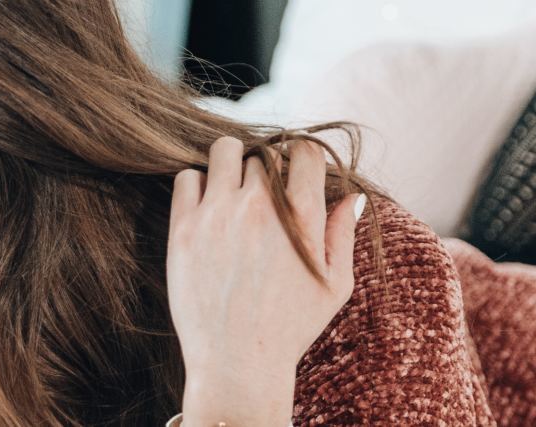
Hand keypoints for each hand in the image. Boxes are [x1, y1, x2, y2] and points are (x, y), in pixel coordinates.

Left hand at [166, 137, 364, 425]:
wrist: (237, 362)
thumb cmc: (290, 328)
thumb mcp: (334, 286)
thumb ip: (342, 235)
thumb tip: (351, 196)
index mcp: (302, 217)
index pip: (303, 151)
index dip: (300, 160)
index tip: (293, 176)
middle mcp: (260, 208)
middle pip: (262, 152)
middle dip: (265, 168)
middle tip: (261, 195)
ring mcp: (218, 215)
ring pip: (223, 151)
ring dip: (230, 164)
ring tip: (231, 190)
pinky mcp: (183, 229)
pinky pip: (186, 178)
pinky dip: (197, 184)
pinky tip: (205, 207)